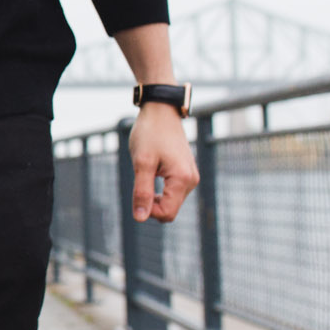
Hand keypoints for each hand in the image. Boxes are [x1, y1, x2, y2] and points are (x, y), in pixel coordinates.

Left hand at [129, 105, 197, 222]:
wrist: (161, 111)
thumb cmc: (149, 134)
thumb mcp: (141, 163)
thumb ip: (142, 191)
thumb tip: (140, 217)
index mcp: (182, 179)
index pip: (167, 213)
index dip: (148, 210)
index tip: (137, 192)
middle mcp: (191, 180)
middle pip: (170, 210)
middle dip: (152, 204)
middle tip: (140, 181)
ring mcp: (191, 176)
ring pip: (171, 202)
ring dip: (155, 196)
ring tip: (146, 173)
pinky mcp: (186, 172)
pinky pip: (173, 192)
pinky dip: (160, 190)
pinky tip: (152, 174)